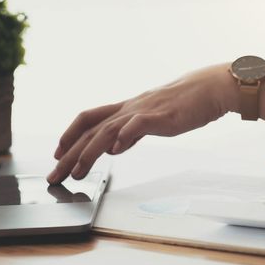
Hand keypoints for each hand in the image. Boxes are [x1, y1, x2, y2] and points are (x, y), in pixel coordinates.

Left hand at [47, 64, 236, 183]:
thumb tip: (114, 147)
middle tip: (54, 175)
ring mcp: (144, 111)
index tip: (58, 154)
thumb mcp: (153, 119)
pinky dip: (125, 136)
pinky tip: (115, 150)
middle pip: (90, 130)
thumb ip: (132, 132)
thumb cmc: (186, 104)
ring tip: (76, 172)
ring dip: (88, 152)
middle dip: (69, 153)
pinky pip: (138, 125)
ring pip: (107, 130)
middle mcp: (130, 108)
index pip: (89, 119)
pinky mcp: (161, 116)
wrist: (210, 89)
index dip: (70, 135)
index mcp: (128, 109)